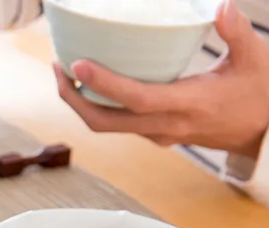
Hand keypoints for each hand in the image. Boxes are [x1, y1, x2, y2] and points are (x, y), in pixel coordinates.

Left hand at [55, 0, 268, 157]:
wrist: (265, 133)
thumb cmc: (260, 94)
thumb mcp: (255, 60)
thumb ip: (238, 32)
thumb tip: (221, 6)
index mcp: (189, 105)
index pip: (136, 98)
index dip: (103, 83)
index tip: (77, 65)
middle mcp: (166, 125)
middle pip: (105, 122)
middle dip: (73, 99)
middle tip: (57, 68)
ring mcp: (158, 134)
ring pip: (107, 127)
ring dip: (80, 104)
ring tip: (64, 73)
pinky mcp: (156, 136)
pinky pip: (118, 125)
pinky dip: (98, 106)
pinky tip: (90, 84)